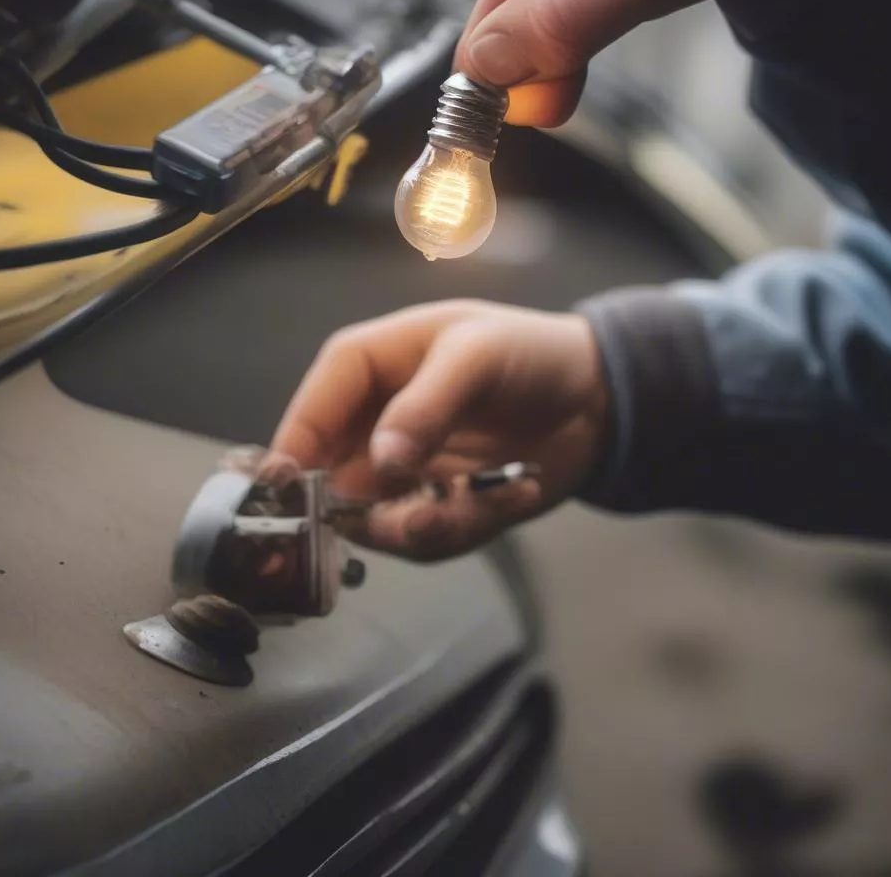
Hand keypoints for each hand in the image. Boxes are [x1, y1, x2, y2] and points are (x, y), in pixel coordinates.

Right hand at [271, 300, 608, 560]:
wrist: (595, 396)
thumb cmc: (529, 351)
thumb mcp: (477, 356)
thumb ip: (426, 404)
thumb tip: (380, 461)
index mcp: (367, 367)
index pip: (310, 412)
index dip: (295, 454)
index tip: (295, 498)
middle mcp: (373, 424)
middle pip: (334, 484)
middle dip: (376, 513)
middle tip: (428, 516)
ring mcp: (404, 471)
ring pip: (383, 524)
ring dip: (438, 523)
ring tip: (495, 495)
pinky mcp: (437, 505)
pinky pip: (431, 538)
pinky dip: (475, 524)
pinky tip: (519, 489)